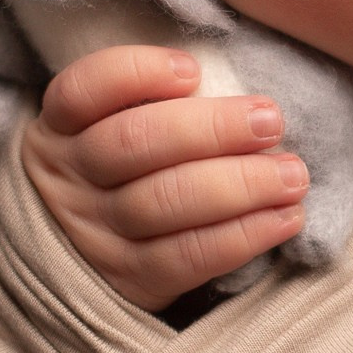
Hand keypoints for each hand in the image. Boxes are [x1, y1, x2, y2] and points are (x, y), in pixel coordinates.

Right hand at [21, 47, 309, 312]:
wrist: (79, 258)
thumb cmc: (119, 169)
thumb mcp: (109, 125)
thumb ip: (153, 101)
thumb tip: (237, 82)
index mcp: (60, 127)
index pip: (83, 91)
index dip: (137, 73)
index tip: (193, 71)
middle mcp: (68, 177)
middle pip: (132, 143)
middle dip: (211, 129)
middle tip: (271, 121)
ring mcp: (95, 233)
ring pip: (164, 202)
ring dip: (241, 185)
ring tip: (292, 175)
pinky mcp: (130, 281)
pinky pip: (188, 258)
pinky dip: (243, 236)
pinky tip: (285, 218)